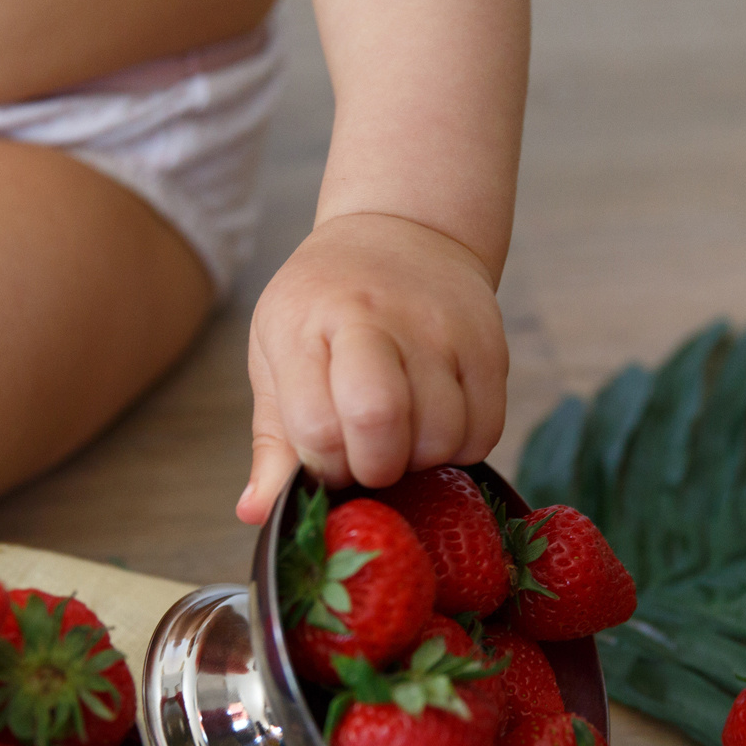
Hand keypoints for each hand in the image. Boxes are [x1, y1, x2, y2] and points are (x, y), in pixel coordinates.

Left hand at [240, 214, 508, 523]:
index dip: (323, 465)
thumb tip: (256, 513)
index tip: (327, 456)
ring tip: (404, 434)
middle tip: (368, 455)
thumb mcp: (278, 353)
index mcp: (308, 322)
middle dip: (374, 467)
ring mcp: (439, 328)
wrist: (403, 231)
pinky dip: (462, 448)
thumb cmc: (327, 303)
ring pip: (442, 437)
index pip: (316, 427)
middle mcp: (376, 317)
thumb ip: (273, 439)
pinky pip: (486, 430)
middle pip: (381, 422)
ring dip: (421, 460)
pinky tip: (438, 424)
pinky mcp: (489, 343)